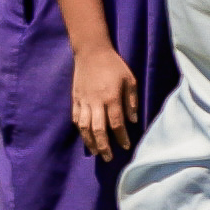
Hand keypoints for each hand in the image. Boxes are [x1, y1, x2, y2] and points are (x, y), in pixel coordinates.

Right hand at [68, 46, 143, 162]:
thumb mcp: (129, 79)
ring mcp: (83, 101)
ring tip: (96, 152)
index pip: (116, 123)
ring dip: (90, 142)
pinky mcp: (75, 99)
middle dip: (104, 146)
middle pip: (98, 130)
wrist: (91, 52)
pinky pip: (76, 118)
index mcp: (111, 97)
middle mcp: (96, 102)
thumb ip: (131, 100)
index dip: (121, 137)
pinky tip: (85, 137)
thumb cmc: (114, 65)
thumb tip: (133, 120)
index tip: (125, 147)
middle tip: (109, 158)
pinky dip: (80, 130)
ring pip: (84, 127)